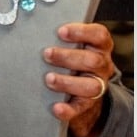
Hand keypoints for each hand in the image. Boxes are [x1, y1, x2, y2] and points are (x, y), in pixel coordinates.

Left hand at [43, 22, 122, 136]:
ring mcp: (97, 85)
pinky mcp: (88, 105)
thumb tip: (34, 27)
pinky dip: (68, 109)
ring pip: (91, 86)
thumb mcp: (72, 44)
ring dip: (67, 82)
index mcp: (99, 46)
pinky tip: (56, 108)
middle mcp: (102, 65)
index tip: (61, 31)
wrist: (83, 90)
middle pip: (93, 60)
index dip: (81, 32)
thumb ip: (60, 36)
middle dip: (68, 57)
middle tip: (47, 54)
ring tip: (49, 79)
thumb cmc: (71, 57)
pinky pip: (80, 108)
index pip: (99, 35)